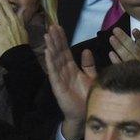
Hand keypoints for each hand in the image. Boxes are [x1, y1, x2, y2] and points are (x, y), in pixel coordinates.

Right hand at [44, 25, 95, 139]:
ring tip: (47, 35)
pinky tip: (48, 52)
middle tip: (51, 26)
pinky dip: (50, 62)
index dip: (62, 39)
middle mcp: (63, 71)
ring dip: (51, 47)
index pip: (65, 50)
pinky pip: (53, 72)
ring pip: (54, 59)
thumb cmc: (88, 97)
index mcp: (71, 68)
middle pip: (58, 52)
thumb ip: (88, 65)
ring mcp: (59, 78)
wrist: (85, 114)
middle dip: (55, 39)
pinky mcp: (57, 86)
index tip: (58, 27)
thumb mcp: (91, 77)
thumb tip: (86, 50)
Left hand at [108, 26, 139, 69]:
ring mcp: (135, 68)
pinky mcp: (127, 74)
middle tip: (115, 30)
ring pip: (126, 57)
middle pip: (134, 50)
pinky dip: (116, 60)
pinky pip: (121, 67)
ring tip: (111, 38)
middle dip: (125, 40)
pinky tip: (110, 53)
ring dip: (118, 47)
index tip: (134, 29)